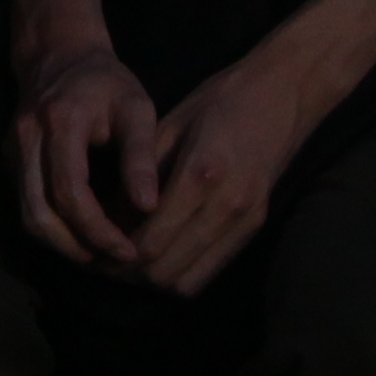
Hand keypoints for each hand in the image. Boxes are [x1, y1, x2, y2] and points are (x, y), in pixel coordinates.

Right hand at [6, 43, 160, 270]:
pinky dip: (55, 228)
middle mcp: (27, 139)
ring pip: (28, 216)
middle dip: (77, 247)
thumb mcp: (136, 108)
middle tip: (114, 260)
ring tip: (101, 253)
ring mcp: (12, 151)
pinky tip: (84, 233)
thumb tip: (149, 208)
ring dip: (63, 244)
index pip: (70, 192)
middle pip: (39, 215)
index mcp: (60, 122)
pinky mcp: (10, 161)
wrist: (59, 54)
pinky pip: (28, 205)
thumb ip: (141, 156)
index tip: (129, 250)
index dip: (98, 229)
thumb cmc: (106, 82)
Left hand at [127, 55, 315, 296]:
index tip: (93, 247)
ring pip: (186, 281)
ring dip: (153, 277)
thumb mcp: (168, 127)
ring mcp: (246, 219)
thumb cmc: (217, 101)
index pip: (150, 239)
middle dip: (128, 271)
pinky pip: (209, 271)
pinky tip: (161, 254)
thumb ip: (139, 176)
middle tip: (104, 258)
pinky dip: (180, 272)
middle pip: (164, 269)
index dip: (116, 253)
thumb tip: (109, 220)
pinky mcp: (256, 226)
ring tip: (128, 260)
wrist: (283, 94)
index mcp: (201, 172)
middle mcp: (227, 204)